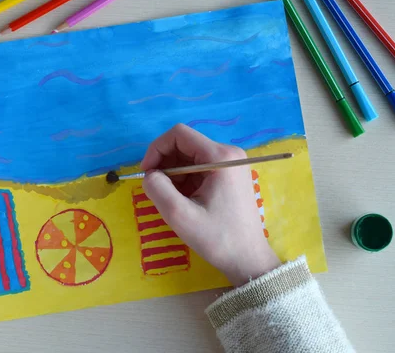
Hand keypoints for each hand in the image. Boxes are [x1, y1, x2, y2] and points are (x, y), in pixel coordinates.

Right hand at [141, 124, 279, 285]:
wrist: (247, 260)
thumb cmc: (217, 238)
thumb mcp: (179, 215)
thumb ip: (157, 188)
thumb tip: (149, 175)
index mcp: (220, 156)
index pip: (179, 134)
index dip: (156, 149)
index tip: (146, 174)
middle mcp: (228, 153)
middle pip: (184, 144)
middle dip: (165, 164)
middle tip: (157, 190)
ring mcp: (230, 164)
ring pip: (189, 157)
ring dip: (173, 174)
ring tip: (172, 199)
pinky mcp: (229, 176)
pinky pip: (198, 168)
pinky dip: (185, 181)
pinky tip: (184, 201)